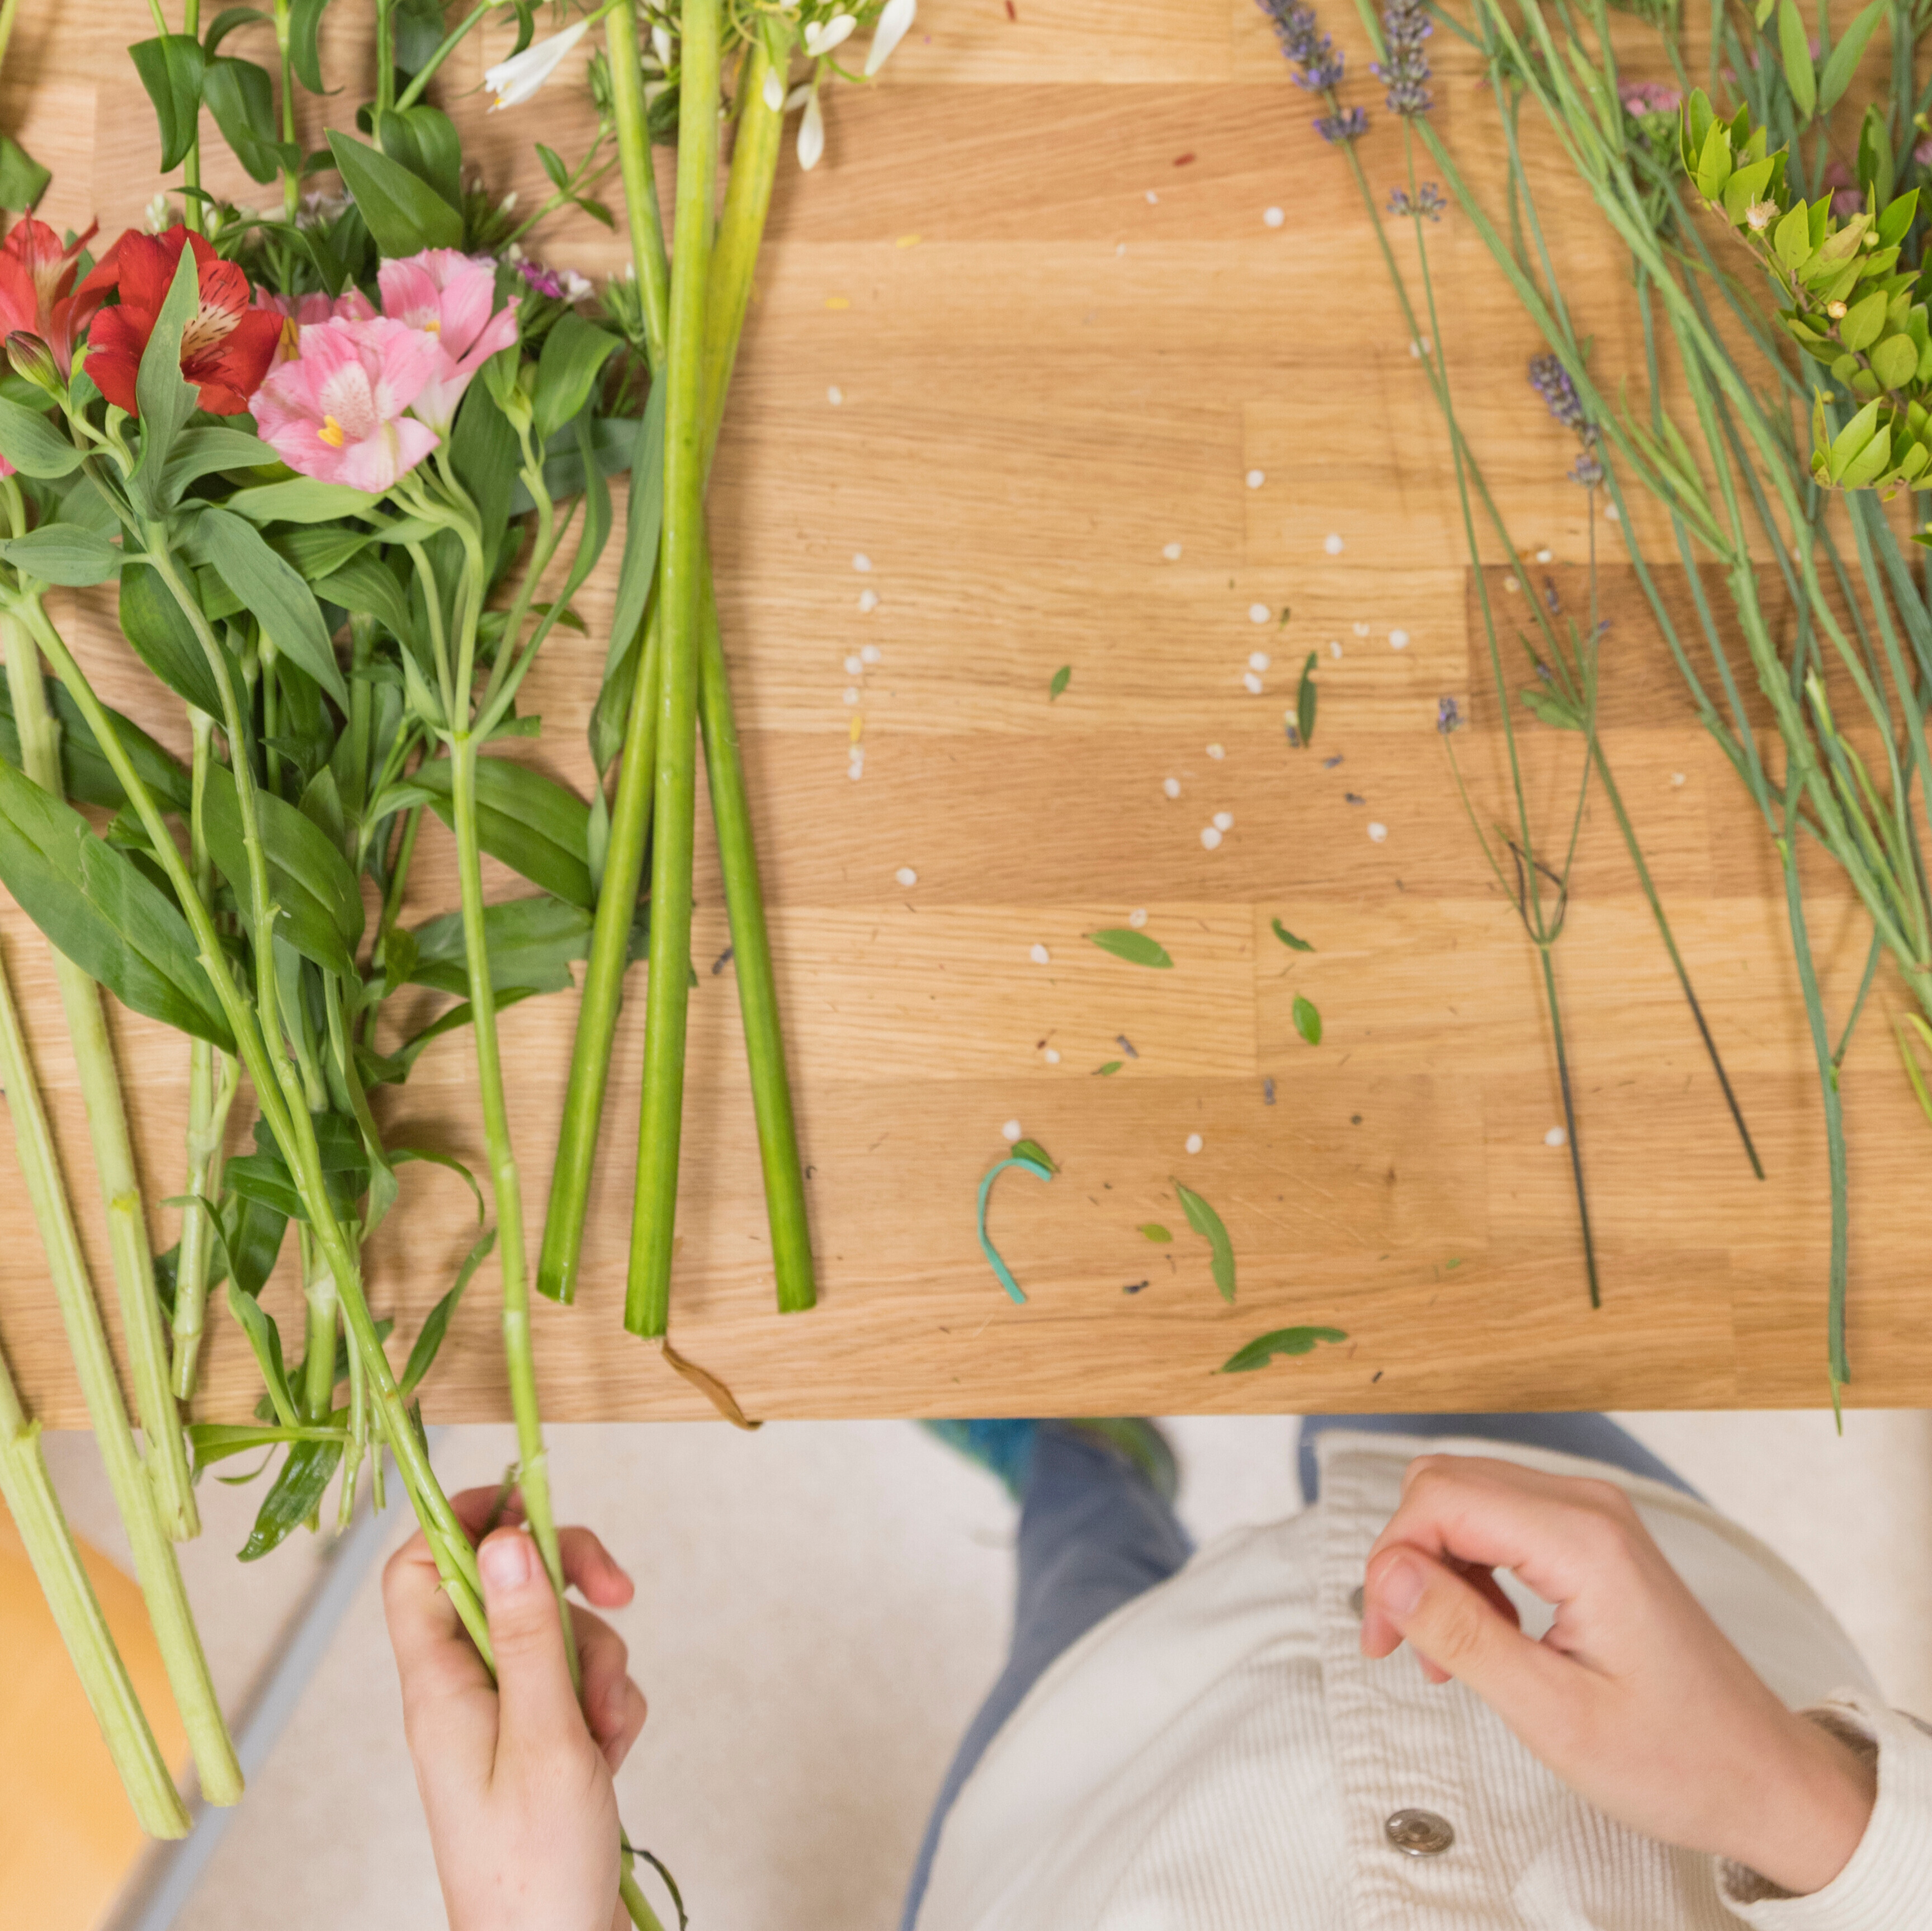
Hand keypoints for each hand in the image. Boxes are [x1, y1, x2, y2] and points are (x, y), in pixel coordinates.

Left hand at [383, 1488, 648, 1930]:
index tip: (529, 1501)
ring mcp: (502, 1718)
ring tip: (607, 1731)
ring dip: (602, 1666)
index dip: (465, 1519)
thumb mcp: (544, 1738)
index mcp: (439, 1687)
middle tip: (617, 1590)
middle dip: (569, 1586)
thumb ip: (529, 1633)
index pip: (420, 1567)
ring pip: (558, 1635)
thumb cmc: (535, 1867)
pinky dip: (609, 1707)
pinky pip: (582, 1684)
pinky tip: (612, 1755)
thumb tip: (504, 1537)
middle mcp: (463, 1692)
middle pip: (507, 1586)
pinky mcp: (540, 1743)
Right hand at [1359, 1456, 1874, 1896]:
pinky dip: (1467, 1569)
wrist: (1763, 1776)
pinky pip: (1499, 1520)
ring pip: (1465, 1497)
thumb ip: (1463, 1633)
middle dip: (1404, 1558)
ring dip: (1434, 1567)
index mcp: (1583, 1540)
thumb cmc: (1677, 1760)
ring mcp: (1594, 1516)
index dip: (1390, 1558)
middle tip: (1399, 1642)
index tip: (1382, 1634)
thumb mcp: (1554, 1715)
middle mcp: (1588, 1506)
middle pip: (1446, 1484)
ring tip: (1442, 1653)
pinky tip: (1478, 1633)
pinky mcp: (1592, 1536)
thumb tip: (1387, 1571)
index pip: (1440, 1496)